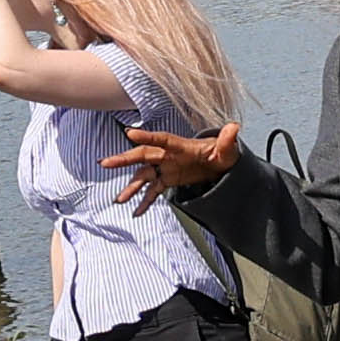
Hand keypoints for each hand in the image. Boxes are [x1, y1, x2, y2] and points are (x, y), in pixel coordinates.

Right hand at [106, 122, 239, 195]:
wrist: (220, 164)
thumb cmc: (222, 153)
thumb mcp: (228, 149)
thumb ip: (227, 140)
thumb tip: (234, 128)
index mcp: (180, 146)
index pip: (162, 140)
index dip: (147, 137)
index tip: (130, 134)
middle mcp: (168, 156)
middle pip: (143, 156)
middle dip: (124, 159)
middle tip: (105, 163)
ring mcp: (166, 168)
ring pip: (143, 176)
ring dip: (131, 187)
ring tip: (119, 199)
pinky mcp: (168, 180)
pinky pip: (153, 191)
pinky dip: (144, 201)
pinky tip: (136, 212)